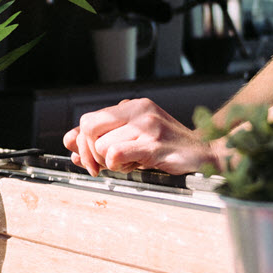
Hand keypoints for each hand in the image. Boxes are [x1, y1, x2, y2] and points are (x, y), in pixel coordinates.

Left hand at [63, 98, 215, 175]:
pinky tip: (132, 167)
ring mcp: (147, 126)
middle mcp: (139, 111)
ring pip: (101, 145)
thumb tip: (68, 141)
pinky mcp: (154, 145)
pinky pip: (116, 153)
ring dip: (109, 163)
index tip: (86, 158)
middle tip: (100, 167)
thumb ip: (103, 137)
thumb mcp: (134, 137)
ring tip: (128, 165)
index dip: (81, 141)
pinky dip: (117, 165)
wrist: (204, 153)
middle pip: (89, 127)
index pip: (88, 118)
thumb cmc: (169, 147)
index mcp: (132, 106)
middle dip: (89, 152)